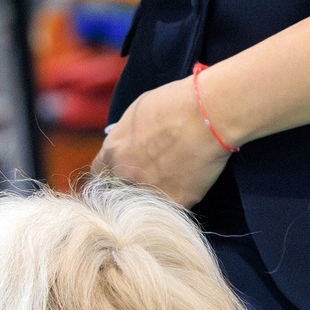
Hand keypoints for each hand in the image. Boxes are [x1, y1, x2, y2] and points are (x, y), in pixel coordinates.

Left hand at [94, 76, 232, 208]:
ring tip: (175, 177)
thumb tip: (127, 145)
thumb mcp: (137, 112)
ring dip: (155, 194)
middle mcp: (127, 175)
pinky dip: (181, 196)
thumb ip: (126, 135)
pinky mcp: (177, 202)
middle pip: (120, 190)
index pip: (100, 172)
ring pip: (146, 201)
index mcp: (113, 151)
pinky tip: (191, 180)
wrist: (209, 113)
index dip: (112, 171)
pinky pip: (173, 206)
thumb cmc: (175, 103)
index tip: (122, 171)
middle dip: (132, 185)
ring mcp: (150, 191)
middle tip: (152, 175)